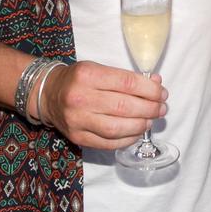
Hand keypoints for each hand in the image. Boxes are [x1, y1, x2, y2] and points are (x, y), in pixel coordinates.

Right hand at [37, 60, 167, 148]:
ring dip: (141, 125)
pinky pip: (108, 143)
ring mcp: (77, 120)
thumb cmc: (79, 79)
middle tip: (161, 108)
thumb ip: (127, 77)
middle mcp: (80, 98)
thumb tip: (156, 84)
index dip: (149, 90)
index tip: (162, 93)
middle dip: (149, 108)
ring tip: (151, 120)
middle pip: (124, 106)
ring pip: (117, 128)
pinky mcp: (77, 138)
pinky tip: (137, 132)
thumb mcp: (100, 68)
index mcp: (88, 75)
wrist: (48, 94)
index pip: (127, 83)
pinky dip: (127, 139)